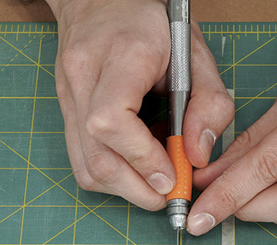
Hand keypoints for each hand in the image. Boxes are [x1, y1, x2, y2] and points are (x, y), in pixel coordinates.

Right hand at [47, 0, 233, 209]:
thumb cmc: (154, 24)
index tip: (172, 178)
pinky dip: (112, 176)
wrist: (105, 0)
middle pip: (97, 156)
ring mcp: (68, 97)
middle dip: (138, 189)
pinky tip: (136, 167)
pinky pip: (82, 160)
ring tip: (156, 180)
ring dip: (125, 188)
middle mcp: (83, 78)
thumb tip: (196, 156)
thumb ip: (209, 104)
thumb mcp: (197, 55)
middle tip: (170, 194)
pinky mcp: (67, 112)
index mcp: (119, 57)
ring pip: (86, 167)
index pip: (112, 120)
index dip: (143, 159)